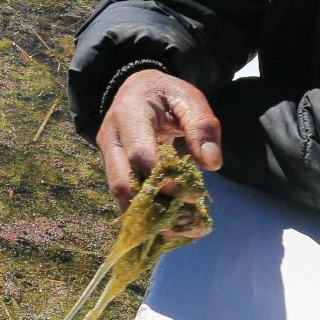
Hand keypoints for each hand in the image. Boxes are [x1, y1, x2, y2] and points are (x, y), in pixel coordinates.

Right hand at [97, 69, 221, 210]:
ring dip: (148, 217)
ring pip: (120, 195)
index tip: (192, 197)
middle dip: (151, 208)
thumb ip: (202, 126)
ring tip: (180, 230)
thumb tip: (212, 164)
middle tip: (183, 224)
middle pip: (122, 182)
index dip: (163, 180)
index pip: (140, 154)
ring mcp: (107, 156)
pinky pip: (125, 196)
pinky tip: (169, 224)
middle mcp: (110, 138)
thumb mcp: (188, 99)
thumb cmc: (166, 94)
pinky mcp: (112, 169)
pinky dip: (146, 213)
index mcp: (129, 115)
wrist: (137, 89)